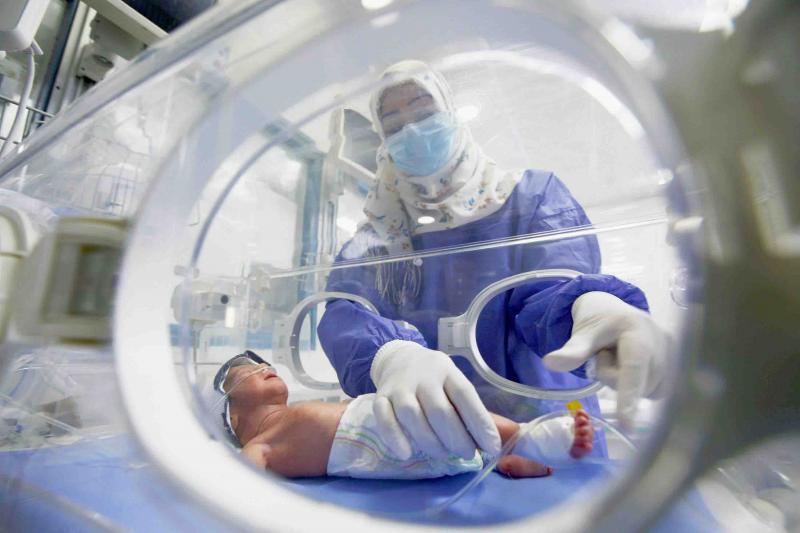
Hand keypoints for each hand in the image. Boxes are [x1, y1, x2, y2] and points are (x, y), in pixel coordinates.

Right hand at [370, 340, 500, 459]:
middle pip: (439, 410)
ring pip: (412, 415)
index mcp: (447, 371)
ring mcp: (400, 387)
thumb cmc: (435, 380)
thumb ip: (475, 412)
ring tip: (443, 454)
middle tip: (468, 454)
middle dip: (457, 437)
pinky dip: (394, 437)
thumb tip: (508, 436)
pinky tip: (406, 453)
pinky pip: (384, 418)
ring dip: (430, 441)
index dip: (480, 423)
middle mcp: (423, 377)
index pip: (466, 395)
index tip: (492, 447)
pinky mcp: (380, 397)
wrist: (398, 358)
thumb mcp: (456, 385)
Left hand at [542, 291, 668, 429]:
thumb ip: (572, 351)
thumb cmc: (598, 321)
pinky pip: (659, 391)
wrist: (616, 309)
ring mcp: (676, 353)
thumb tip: (549, 363)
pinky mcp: (681, 364)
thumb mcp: (582, 333)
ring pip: (649, 392)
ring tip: (623, 358)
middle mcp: (664, 341)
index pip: (633, 369)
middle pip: (638, 385)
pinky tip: (636, 368)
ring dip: (630, 383)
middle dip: (615, 378)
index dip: (629, 397)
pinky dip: (643, 385)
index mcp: (638, 330)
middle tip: (607, 354)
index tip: (627, 424)